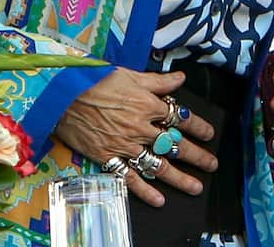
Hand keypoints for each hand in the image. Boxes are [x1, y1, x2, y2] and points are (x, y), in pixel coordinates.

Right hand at [53, 68, 216, 207]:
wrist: (62, 96)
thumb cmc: (95, 81)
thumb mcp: (130, 74)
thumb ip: (158, 81)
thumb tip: (181, 78)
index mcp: (148, 104)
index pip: (180, 117)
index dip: (198, 126)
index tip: (209, 134)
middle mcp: (140, 127)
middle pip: (174, 144)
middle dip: (197, 156)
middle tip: (211, 164)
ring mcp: (124, 145)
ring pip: (157, 165)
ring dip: (179, 178)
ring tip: (195, 186)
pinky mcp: (108, 157)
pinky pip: (129, 177)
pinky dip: (144, 190)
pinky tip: (159, 199)